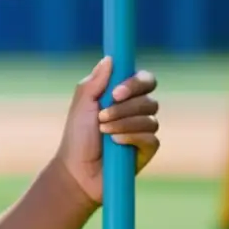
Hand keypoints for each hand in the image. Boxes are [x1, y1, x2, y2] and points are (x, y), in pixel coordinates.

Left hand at [56, 56, 159, 203]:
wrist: (77, 170)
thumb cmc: (77, 136)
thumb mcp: (81, 106)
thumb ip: (95, 82)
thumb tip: (110, 58)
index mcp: (123, 96)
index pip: (144, 80)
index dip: (135, 82)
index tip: (115, 92)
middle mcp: (137, 110)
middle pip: (149, 97)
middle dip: (125, 106)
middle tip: (102, 116)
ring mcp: (144, 129)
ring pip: (150, 117)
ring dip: (123, 123)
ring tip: (103, 131)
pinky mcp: (148, 149)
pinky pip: (151, 137)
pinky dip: (131, 137)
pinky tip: (115, 143)